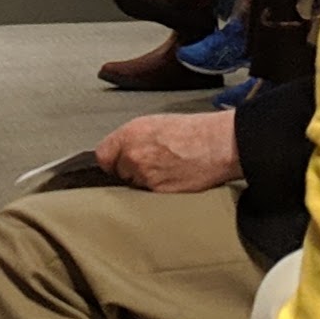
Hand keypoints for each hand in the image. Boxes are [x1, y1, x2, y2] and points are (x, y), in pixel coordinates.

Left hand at [95, 110, 240, 193]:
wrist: (217, 145)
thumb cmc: (192, 131)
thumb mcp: (154, 123)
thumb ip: (131, 138)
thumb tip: (121, 151)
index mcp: (129, 134)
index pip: (102, 156)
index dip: (112, 160)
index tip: (118, 162)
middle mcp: (133, 156)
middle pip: (118, 173)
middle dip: (129, 171)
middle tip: (150, 164)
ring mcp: (145, 176)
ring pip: (134, 185)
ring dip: (144, 182)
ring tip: (165, 170)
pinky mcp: (159, 193)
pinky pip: (150, 195)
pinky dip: (158, 190)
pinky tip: (173, 177)